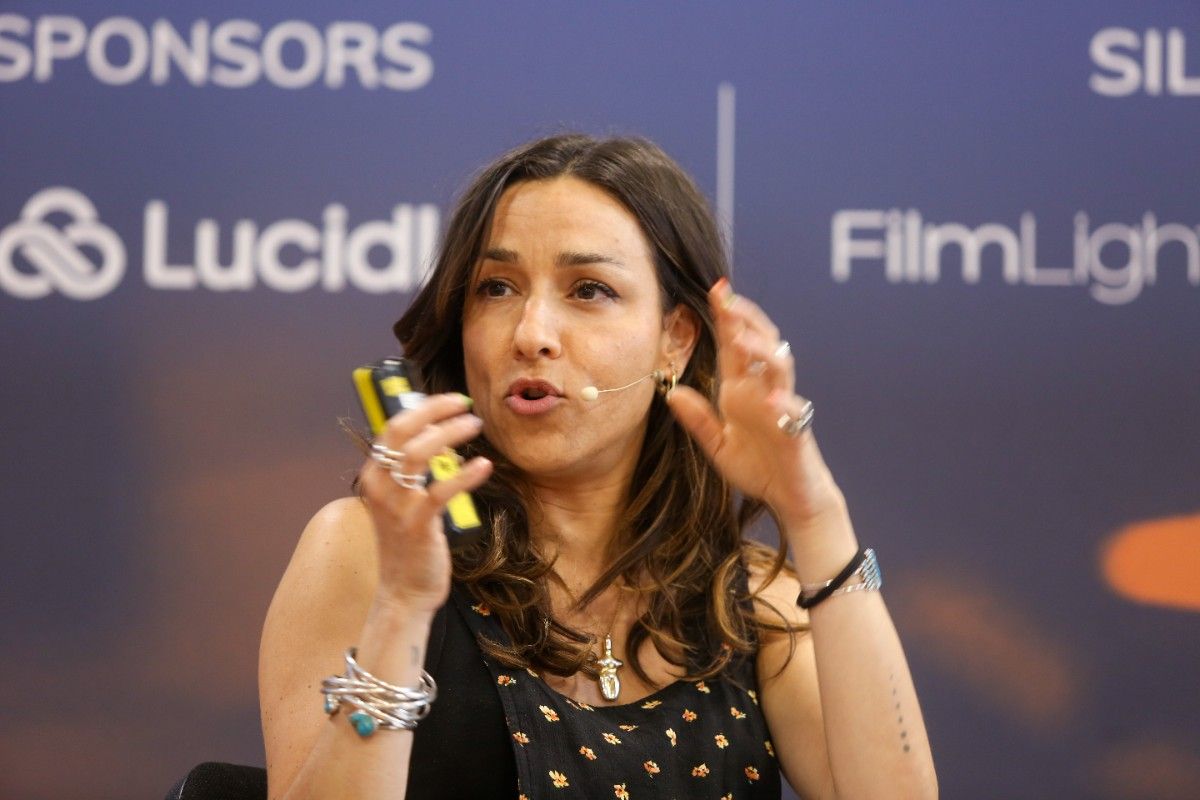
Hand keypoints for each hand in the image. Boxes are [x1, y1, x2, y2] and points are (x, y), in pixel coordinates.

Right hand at [358, 393, 491, 612]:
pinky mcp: (417, 524)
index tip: (452, 400)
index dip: (424, 408)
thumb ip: (412, 473)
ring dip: (451, 434)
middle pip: (403, 432)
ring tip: (476, 426)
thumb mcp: (403, 503)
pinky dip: (465, 474)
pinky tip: (484, 465)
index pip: (394, 427)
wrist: (404, 592)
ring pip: (419, 453)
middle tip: (466, 405)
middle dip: (435, 411)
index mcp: (374, 476)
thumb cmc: (410, 544)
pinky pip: (441, 490)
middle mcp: (379, 486)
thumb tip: (440, 436)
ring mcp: (396, 506)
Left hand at [666, 279, 844, 527]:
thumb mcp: (717, 445)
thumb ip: (697, 419)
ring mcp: (782, 407)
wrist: (790, 497)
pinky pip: (794, 411)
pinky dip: (785, 403)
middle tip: (727, 298)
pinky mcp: (796, 431)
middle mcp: (763, 391)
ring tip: (742, 339)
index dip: (727, 318)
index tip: (715, 290)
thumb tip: (671, 392)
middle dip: (746, 319)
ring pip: (779, 367)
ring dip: (762, 351)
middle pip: (760, 343)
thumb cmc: (758, 467)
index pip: (734, 346)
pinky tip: (773, 399)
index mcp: (742, 390)